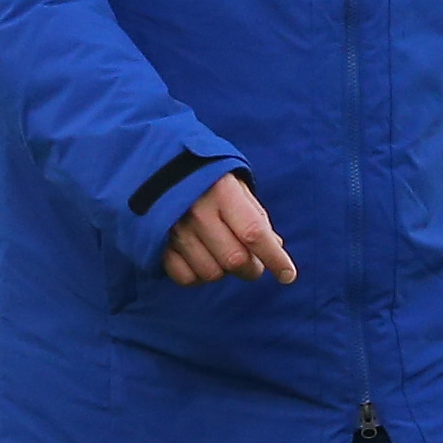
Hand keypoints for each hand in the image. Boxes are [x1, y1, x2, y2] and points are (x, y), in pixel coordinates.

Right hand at [160, 174, 293, 287]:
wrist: (155, 165)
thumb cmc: (205, 176)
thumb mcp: (234, 184)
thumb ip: (255, 214)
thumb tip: (275, 246)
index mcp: (221, 191)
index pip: (254, 233)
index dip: (275, 258)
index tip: (288, 275)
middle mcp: (197, 211)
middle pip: (235, 259)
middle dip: (252, 268)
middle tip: (255, 263)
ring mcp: (174, 230)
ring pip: (212, 273)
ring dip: (225, 272)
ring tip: (225, 256)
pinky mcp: (157, 244)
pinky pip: (186, 277)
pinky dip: (199, 277)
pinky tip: (203, 262)